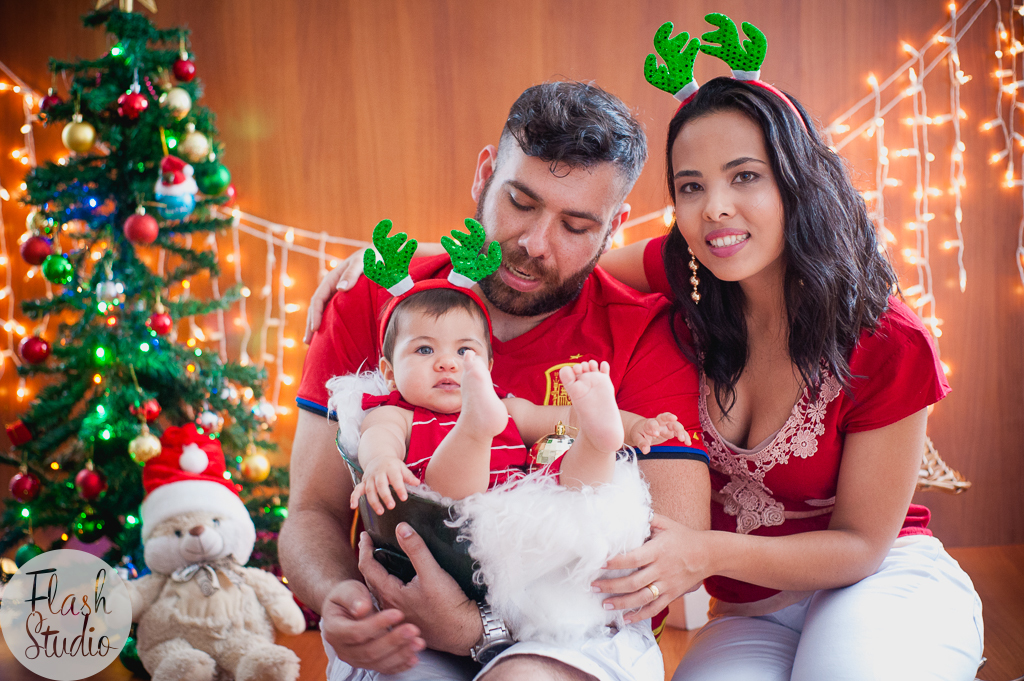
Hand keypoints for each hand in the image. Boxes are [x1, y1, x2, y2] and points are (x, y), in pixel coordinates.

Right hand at [304, 247, 367, 343]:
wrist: (384, 255)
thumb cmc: (373, 258)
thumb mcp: (362, 262)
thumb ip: (352, 273)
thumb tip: (341, 288)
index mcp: (332, 279)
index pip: (318, 299)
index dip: (315, 314)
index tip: (315, 329)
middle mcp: (333, 287)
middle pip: (317, 307)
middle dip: (311, 324)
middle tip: (307, 342)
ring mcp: (338, 293)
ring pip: (324, 311)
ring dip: (318, 325)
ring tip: (314, 343)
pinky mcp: (347, 298)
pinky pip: (334, 311)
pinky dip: (329, 322)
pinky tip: (330, 334)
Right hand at [320, 578, 424, 673]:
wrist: (349, 607)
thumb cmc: (348, 596)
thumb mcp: (347, 589)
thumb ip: (353, 597)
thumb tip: (361, 609)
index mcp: (334, 631)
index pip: (356, 632)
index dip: (377, 625)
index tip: (398, 613)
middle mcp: (343, 650)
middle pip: (369, 651)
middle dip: (393, 641)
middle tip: (413, 629)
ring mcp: (356, 659)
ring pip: (379, 662)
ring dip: (401, 654)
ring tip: (418, 642)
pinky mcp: (369, 664)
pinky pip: (385, 668)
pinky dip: (400, 664)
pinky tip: (414, 658)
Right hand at [351, 458, 419, 514]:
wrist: (378, 457)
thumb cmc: (392, 465)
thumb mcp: (402, 467)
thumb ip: (408, 476)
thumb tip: (417, 483)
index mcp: (390, 468)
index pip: (395, 478)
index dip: (399, 488)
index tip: (404, 498)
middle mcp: (378, 473)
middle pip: (380, 485)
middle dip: (385, 496)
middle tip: (391, 506)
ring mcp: (369, 478)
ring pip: (370, 490)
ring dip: (374, 501)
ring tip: (381, 512)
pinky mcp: (363, 483)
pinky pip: (357, 490)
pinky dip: (354, 498)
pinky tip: (353, 506)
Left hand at [359, 524, 482, 654]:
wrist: (463, 632)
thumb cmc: (448, 606)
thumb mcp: (432, 573)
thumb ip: (416, 549)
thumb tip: (401, 528)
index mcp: (390, 594)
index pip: (368, 567)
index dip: (365, 548)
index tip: (365, 535)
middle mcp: (389, 607)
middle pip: (370, 580)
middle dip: (368, 560)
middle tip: (369, 545)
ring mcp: (397, 615)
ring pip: (379, 592)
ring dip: (376, 574)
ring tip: (380, 560)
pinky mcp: (407, 619)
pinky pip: (389, 600)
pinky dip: (386, 585)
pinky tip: (397, 582)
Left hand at [590, 513, 706, 623]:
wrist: (708, 554)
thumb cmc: (683, 536)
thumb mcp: (666, 524)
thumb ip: (646, 519)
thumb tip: (624, 513)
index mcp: (658, 550)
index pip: (633, 558)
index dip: (615, 562)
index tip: (599, 564)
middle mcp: (662, 569)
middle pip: (633, 582)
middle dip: (611, 585)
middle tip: (594, 586)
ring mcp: (667, 584)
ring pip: (642, 598)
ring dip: (622, 603)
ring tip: (604, 604)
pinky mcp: (672, 595)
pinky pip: (655, 608)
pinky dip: (640, 615)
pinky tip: (625, 618)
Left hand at [630, 413, 690, 452]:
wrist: (643, 429)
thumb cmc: (640, 433)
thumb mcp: (637, 438)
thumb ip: (641, 444)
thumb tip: (646, 451)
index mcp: (649, 423)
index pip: (652, 423)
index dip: (654, 427)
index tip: (655, 434)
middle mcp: (659, 422)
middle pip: (666, 418)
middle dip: (671, 421)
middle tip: (676, 429)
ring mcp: (666, 426)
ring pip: (675, 424)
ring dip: (680, 431)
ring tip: (683, 440)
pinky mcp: (672, 430)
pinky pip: (680, 432)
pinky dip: (685, 436)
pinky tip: (688, 443)